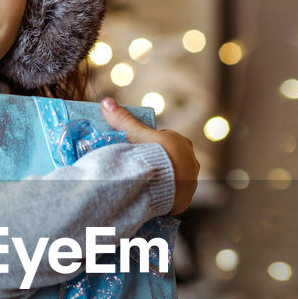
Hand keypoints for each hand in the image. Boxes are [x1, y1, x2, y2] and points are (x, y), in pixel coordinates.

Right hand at [99, 98, 199, 215]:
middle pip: (171, 161)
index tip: (139, 154)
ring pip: (175, 179)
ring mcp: (191, 180)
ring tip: (145, 186)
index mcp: (181, 142)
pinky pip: (175, 196)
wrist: (162, 181)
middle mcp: (191, 160)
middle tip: (140, 171)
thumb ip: (122, 119)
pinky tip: (153, 196)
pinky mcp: (187, 198)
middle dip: (158, 165)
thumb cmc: (152, 153)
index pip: (165, 144)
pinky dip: (165, 197)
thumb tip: (106, 101)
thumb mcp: (135, 134)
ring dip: (163, 182)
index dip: (151, 148)